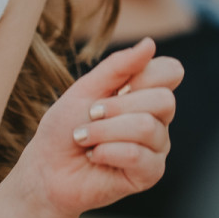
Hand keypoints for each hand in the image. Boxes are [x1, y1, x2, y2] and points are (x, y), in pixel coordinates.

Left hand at [6, 38, 182, 217]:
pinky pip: (138, 155)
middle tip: (91, 115)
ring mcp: (156, 147)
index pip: (170, 71)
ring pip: (147, 127)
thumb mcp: (86, 88)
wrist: (47, 169)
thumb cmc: (65, 127)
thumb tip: (150, 43)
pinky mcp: (150, 174)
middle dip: (117, 106)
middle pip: (164, 100)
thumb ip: (118, 66)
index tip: (114, 87)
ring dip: (104, 131)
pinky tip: (95, 156)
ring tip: (85, 138)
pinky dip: (107, 152)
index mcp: (145, 93)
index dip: (144, 75)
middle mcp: (157, 119)